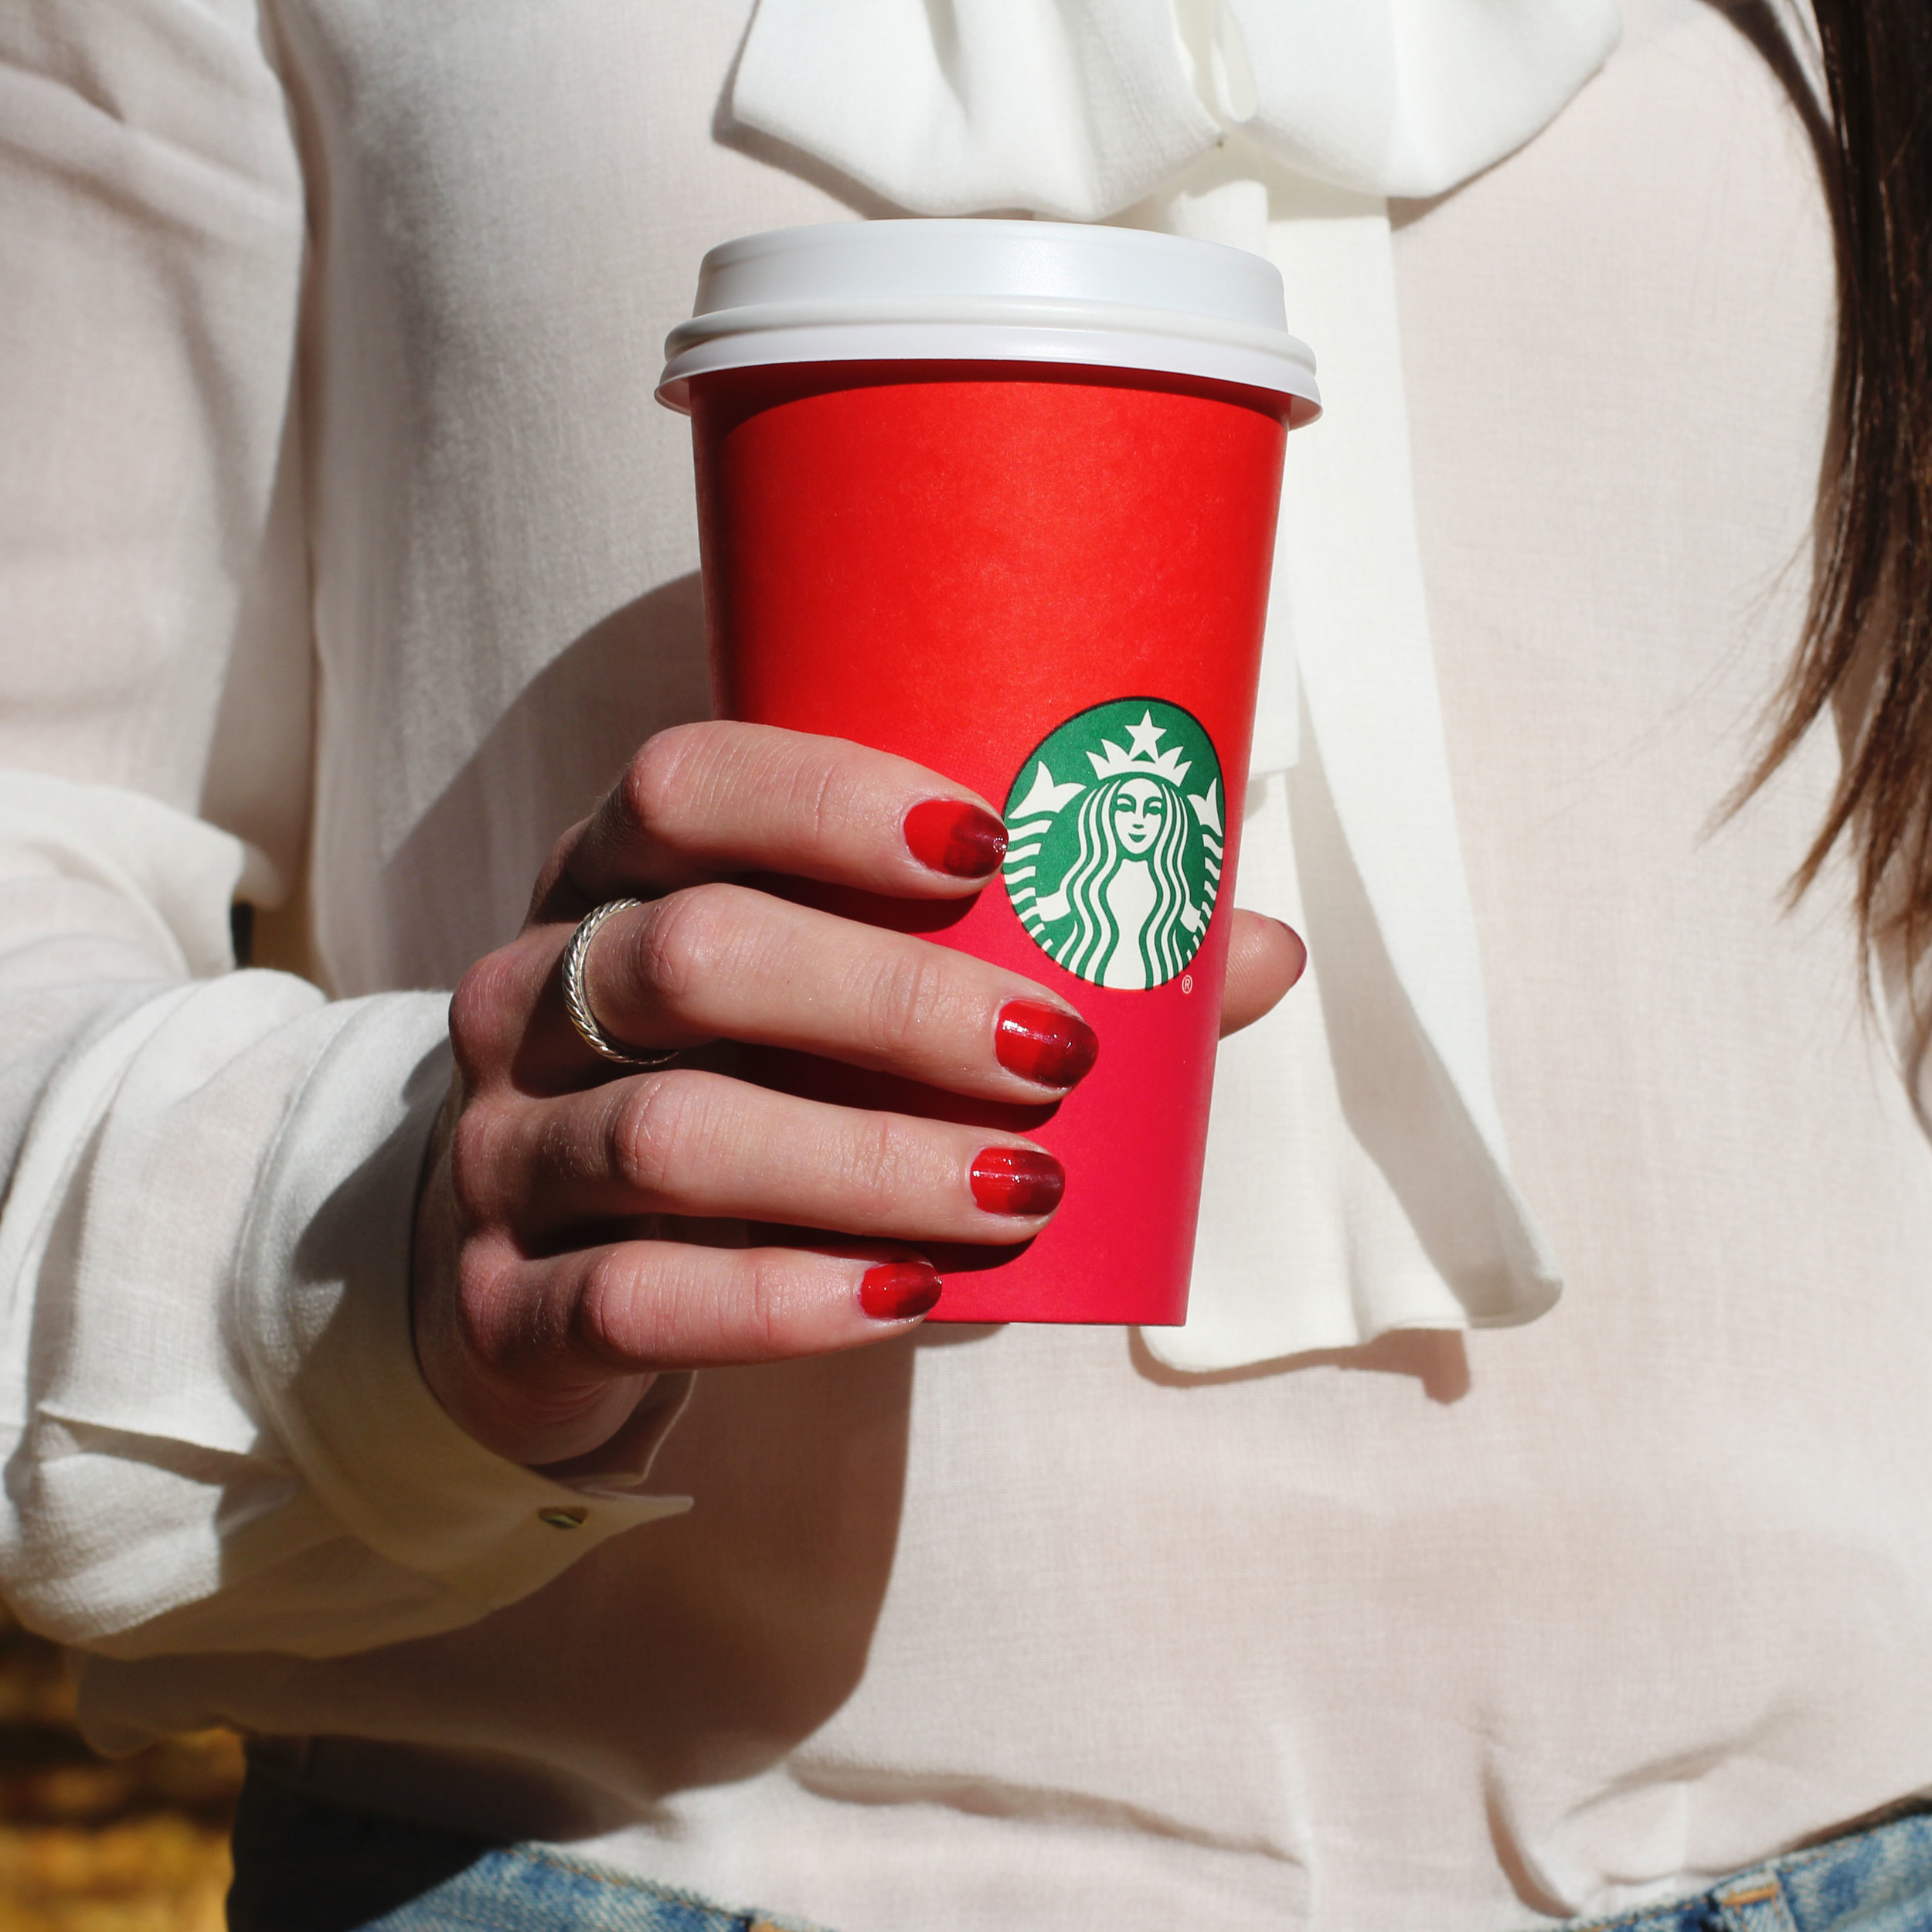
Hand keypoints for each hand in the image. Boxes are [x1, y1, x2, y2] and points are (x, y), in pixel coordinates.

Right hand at [411, 723, 1303, 1467]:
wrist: (551, 1284)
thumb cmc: (750, 1105)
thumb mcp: (841, 1021)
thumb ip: (1025, 974)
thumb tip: (1257, 952)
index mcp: (617, 882)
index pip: (683, 788)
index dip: (827, 801)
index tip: (990, 845)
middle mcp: (538, 993)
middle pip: (692, 954)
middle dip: (892, 998)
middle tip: (1053, 1047)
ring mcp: (506, 1150)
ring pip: (673, 1132)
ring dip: (872, 1160)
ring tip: (1025, 1187)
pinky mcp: (505, 1303)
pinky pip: (635, 1298)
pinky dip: (787, 1300)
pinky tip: (908, 1298)